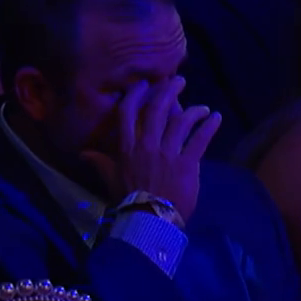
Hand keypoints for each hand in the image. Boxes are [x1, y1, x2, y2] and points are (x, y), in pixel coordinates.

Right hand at [80, 78, 218, 226]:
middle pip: (157, 110)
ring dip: (194, 110)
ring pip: (181, 122)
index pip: (128, 114)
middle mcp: (147, 146)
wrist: (150, 218)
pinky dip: (209, 126)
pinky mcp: (187, 163)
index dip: (136, 95)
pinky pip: (200, 139)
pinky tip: (217, 118)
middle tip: (180, 81)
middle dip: (169, 91)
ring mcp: (168, 153)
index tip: (144, 83)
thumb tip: (83, 153)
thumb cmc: (130, 199)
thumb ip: (100, 163)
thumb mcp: (111, 179)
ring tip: (203, 108)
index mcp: (127, 148)